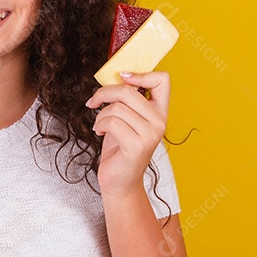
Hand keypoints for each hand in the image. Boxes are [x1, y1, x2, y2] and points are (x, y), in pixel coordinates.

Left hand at [84, 71, 169, 199]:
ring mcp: (150, 134)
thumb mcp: (127, 119)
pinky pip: (112, 122)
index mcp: (160, 112)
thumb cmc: (120, 148)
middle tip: (93, 101)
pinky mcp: (137, 146)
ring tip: (99, 125)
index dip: (140, 74)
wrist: (120, 181)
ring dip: (100, 114)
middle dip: (104, 93)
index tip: (121, 78)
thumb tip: (116, 75)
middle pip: (128, 91)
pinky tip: (100, 132)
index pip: (162, 80)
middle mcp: (159, 122)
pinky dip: (99, 125)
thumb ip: (127, 100)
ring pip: (116, 107)